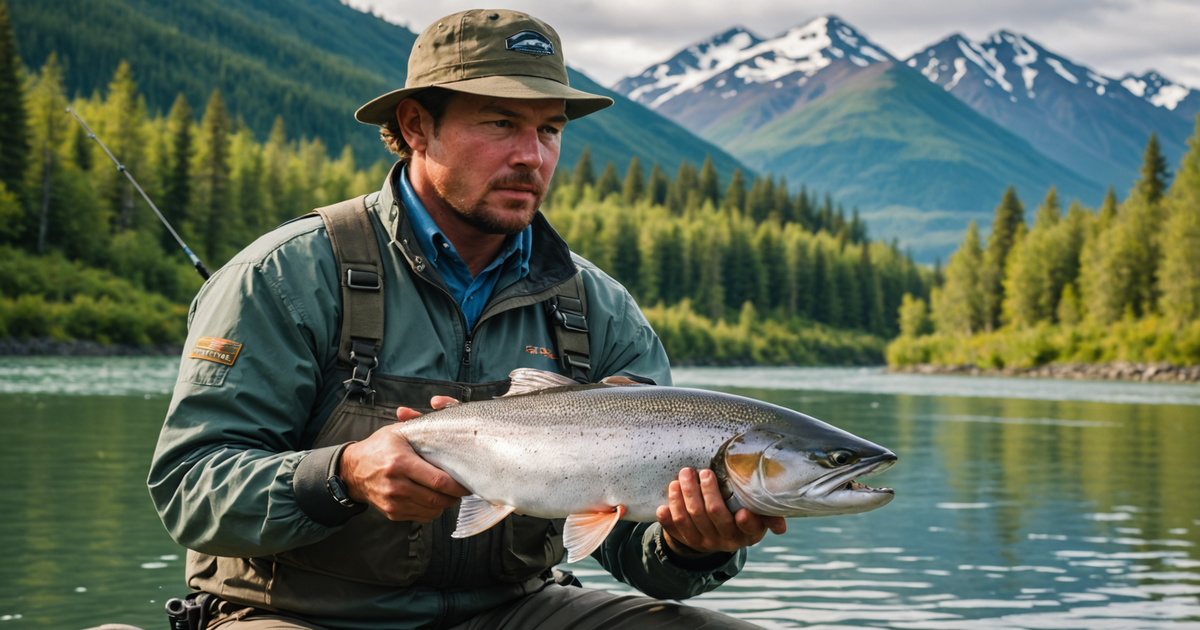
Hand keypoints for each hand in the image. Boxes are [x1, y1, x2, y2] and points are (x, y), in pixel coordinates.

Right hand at [337, 396, 466, 521]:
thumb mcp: (398, 433)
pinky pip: (422, 517)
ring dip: (445, 503)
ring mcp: (393, 502)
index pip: (437, 481)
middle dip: (454, 495)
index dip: (457, 485)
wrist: (353, 470)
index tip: (467, 482)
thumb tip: (449, 427)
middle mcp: (396, 485)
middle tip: (461, 487)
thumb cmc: (378, 448)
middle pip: (437, 499)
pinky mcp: (392, 513)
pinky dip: (431, 509)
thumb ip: (422, 430)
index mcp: (400, 463)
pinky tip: (431, 497)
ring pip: (432, 510)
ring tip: (447, 492)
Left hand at [655, 467, 786, 556]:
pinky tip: (663, 505)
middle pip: (714, 514)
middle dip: (706, 491)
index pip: (749, 528)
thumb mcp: (758, 516)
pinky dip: (667, 518)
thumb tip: (781, 525)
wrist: (716, 535)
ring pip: (691, 518)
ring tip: (682, 476)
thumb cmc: (740, 514)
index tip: (743, 510)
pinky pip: (674, 529)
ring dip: (684, 496)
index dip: (747, 522)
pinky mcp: (686, 540)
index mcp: (749, 533)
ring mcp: (705, 541)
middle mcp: (726, 539)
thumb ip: (767, 514)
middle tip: (702, 471)